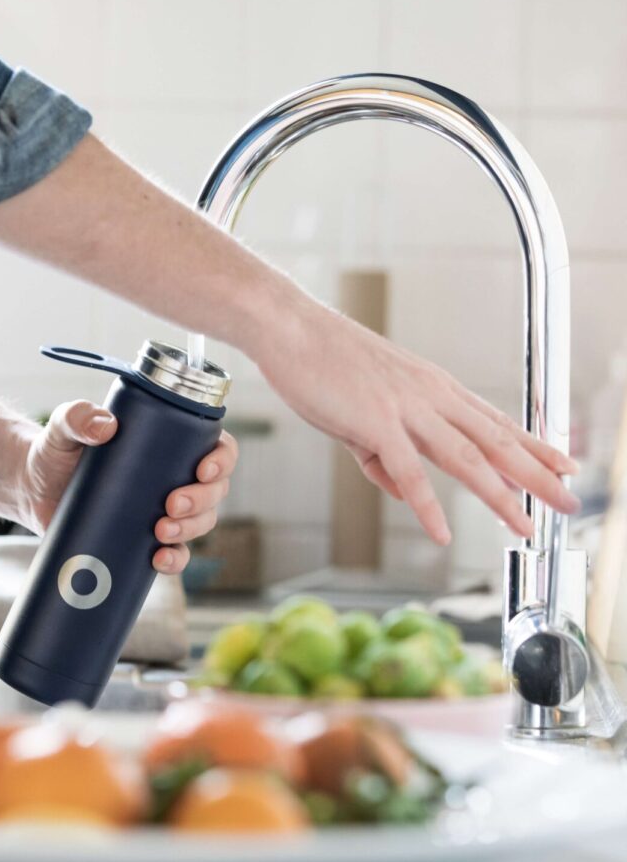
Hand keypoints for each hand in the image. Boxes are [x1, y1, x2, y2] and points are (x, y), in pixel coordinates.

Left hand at [18, 399, 237, 573]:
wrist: (33, 489)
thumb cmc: (55, 450)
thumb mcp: (63, 427)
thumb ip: (76, 417)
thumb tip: (104, 426)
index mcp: (170, 443)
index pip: (217, 447)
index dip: (222, 460)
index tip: (203, 470)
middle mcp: (174, 476)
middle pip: (215, 491)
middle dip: (202, 500)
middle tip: (171, 504)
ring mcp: (162, 511)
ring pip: (201, 523)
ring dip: (192, 529)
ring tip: (161, 531)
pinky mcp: (144, 540)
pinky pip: (175, 554)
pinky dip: (175, 560)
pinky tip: (159, 560)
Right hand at [255, 293, 579, 544]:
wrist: (291, 328)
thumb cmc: (321, 361)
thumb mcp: (360, 409)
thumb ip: (381, 453)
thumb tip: (399, 489)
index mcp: (431, 387)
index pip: (493, 420)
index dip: (533, 445)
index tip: (562, 463)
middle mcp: (430, 395)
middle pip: (495, 440)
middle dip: (537, 474)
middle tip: (570, 500)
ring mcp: (406, 407)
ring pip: (466, 458)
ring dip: (500, 495)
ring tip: (524, 525)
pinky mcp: (375, 421)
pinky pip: (408, 471)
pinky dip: (426, 505)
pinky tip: (441, 532)